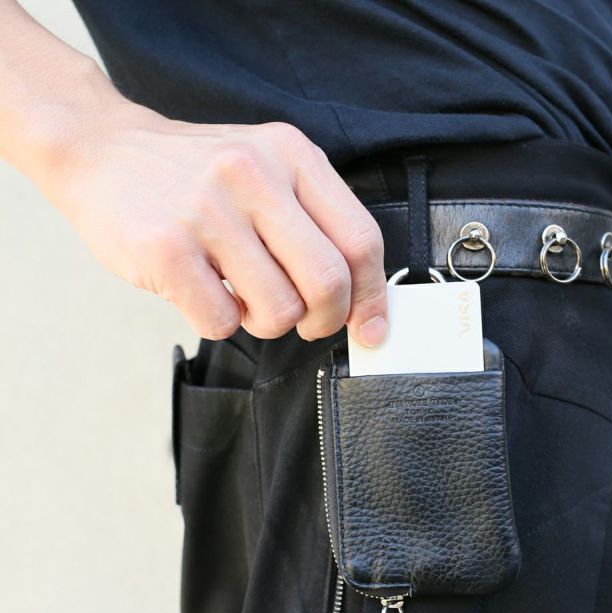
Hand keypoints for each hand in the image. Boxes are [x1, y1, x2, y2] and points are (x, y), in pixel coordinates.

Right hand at [42, 103, 388, 345]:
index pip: (360, 240)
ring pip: (279, 310)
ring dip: (267, 323)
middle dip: (325, 320)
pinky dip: (220, 322)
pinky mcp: (166, 248)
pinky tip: (207, 293)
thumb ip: (315, 224)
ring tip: (244, 297)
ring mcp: (208, 210)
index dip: (373, 297)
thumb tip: (361, 305)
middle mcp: (254, 175)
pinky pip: (222, 322)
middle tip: (308, 322)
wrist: (102, 150)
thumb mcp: (267, 170)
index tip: (370, 327)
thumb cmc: (196, 176)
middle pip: (327, 282)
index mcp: (292, 155)